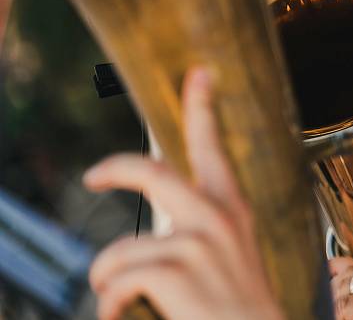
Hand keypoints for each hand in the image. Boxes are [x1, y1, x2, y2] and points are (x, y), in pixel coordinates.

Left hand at [84, 67, 283, 319]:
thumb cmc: (240, 308)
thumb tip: (162, 224)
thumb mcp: (231, 255)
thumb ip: (204, 229)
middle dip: (116, 169)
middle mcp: (217, 217)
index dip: (202, 106)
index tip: (198, 74)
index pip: (213, 147)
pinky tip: (124, 313)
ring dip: (108, 280)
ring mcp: (198, 242)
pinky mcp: (176, 271)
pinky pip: (115, 280)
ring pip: (118, 250)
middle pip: (151, 172)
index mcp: (232, 210)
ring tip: (120, 299)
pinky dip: (110, 304)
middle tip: (95, 175)